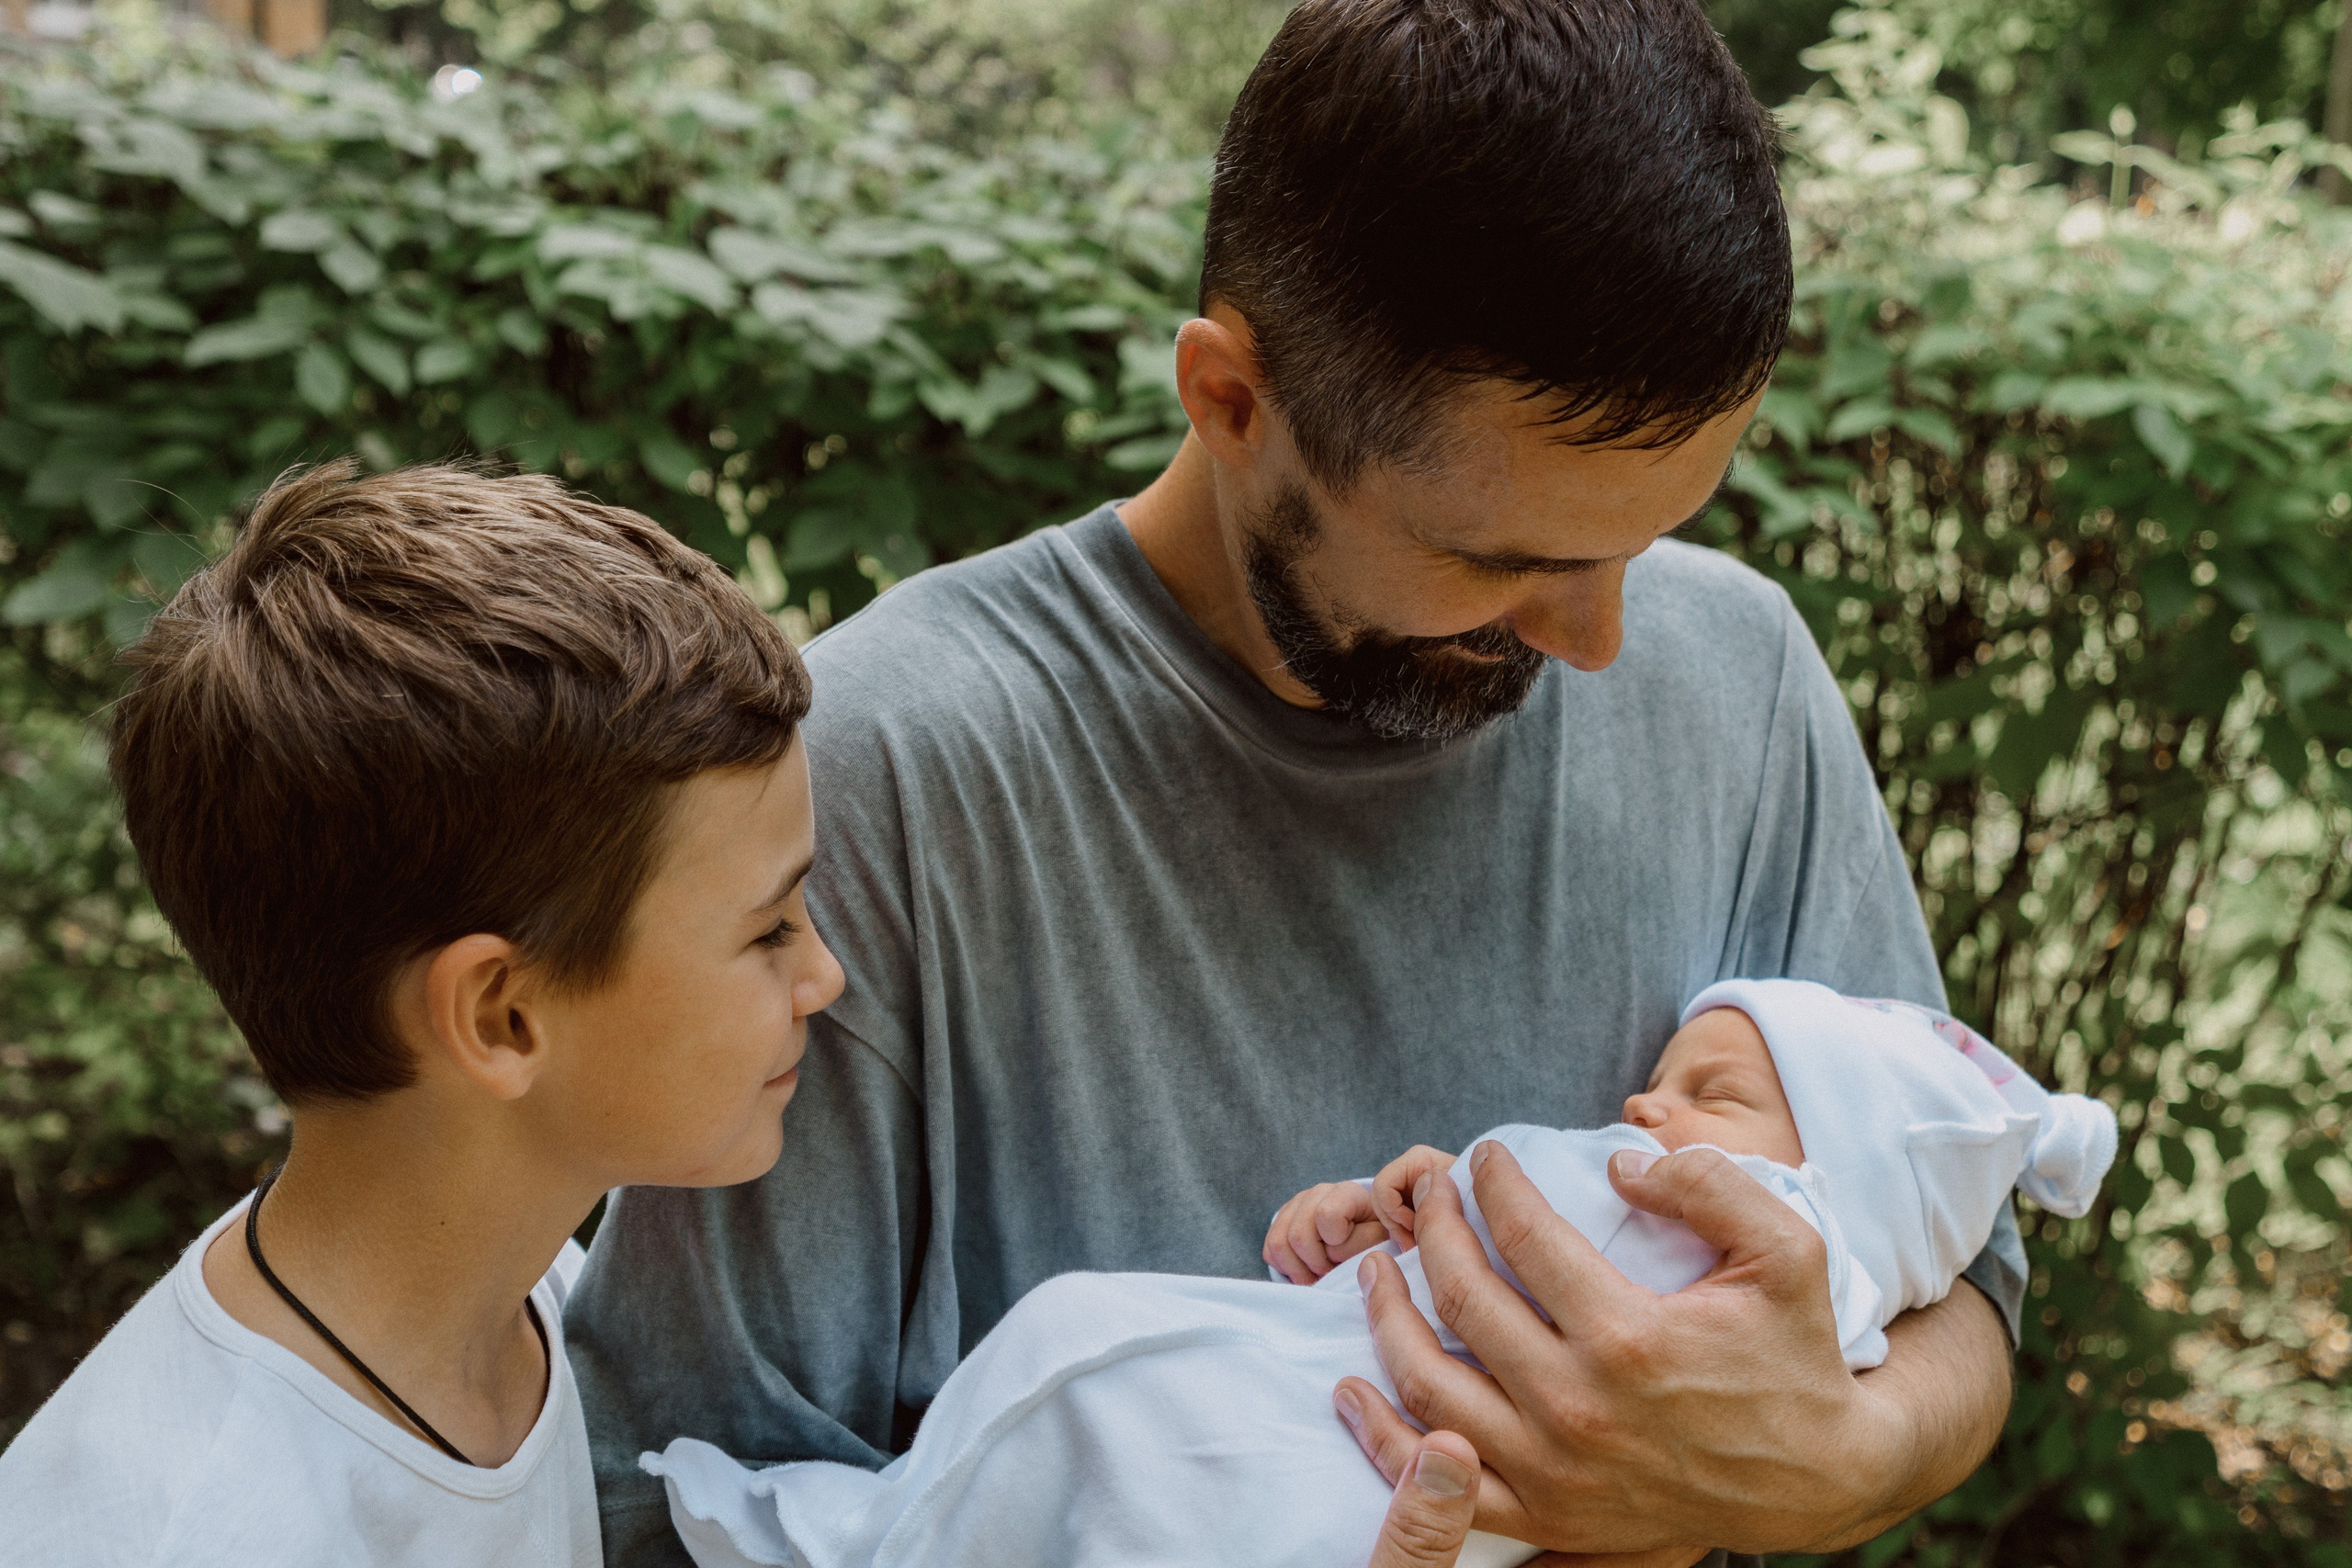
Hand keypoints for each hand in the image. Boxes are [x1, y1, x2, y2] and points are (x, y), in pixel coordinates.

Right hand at [1265, 1180, 1386, 1282]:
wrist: (1360, 1233)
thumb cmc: (1372, 1238)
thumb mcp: (1380, 1239)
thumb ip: (1366, 1244)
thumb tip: (1339, 1255)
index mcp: (1345, 1193)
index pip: (1326, 1214)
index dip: (1335, 1240)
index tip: (1347, 1251)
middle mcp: (1317, 1193)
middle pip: (1299, 1236)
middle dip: (1316, 1263)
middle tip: (1331, 1271)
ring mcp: (1294, 1206)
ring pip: (1279, 1244)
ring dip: (1299, 1269)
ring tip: (1318, 1274)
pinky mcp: (1279, 1223)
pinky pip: (1269, 1252)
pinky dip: (1286, 1268)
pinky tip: (1306, 1268)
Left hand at [1349, 1141, 2009, 1554]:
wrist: (1818, 1476)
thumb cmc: (1796, 1355)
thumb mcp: (1787, 1251)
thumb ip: (1710, 1187)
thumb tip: (1618, 1165)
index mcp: (1629, 1335)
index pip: (1524, 1236)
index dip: (1492, 1184)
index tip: (1481, 1159)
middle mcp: (1578, 1405)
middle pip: (1464, 1298)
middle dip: (1433, 1230)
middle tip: (1427, 1193)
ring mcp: (1554, 1469)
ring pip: (1430, 1383)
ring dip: (1386, 1317)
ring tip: (1376, 1267)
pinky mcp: (1547, 1515)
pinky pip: (1438, 1480)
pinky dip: (1382, 1437)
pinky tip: (1353, 1388)